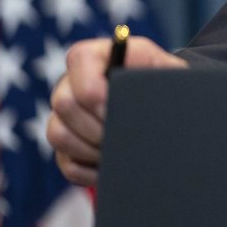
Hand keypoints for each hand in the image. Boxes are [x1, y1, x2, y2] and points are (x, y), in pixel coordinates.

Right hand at [47, 35, 187, 185]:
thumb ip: (157, 73)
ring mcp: (64, 114)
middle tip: (123, 135)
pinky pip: (66, 162)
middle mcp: (71, 82)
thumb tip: (143, 100)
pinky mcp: (66, 143)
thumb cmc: (164, 81)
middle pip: (64, 103)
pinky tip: (112, 165)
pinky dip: (90, 170)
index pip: (79, 60)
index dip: (95, 90)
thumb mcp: (167, 70)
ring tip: (121, 150)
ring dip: (92, 149)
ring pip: (59, 134)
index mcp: (97, 56)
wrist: (161, 100)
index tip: (115, 109)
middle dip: (96, 126)